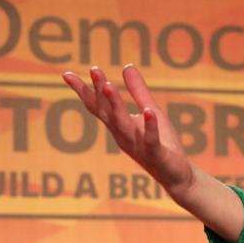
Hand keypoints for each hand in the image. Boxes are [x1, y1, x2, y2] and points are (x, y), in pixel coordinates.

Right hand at [62, 64, 194, 198]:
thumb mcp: (150, 111)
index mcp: (119, 125)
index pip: (97, 106)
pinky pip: (151, 139)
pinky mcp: (155, 154)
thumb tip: (127, 66)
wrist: (177, 176)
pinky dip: (149, 126)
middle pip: (106, 112)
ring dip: (115, 105)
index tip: (66, 74)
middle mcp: (123, 135)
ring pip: (123, 124)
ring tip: (108, 86)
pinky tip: (149, 111)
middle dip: (99, 92)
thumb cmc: (163, 143)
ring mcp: (137, 145)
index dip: (83, 90)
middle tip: (94, 70)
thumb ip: (138, 91)